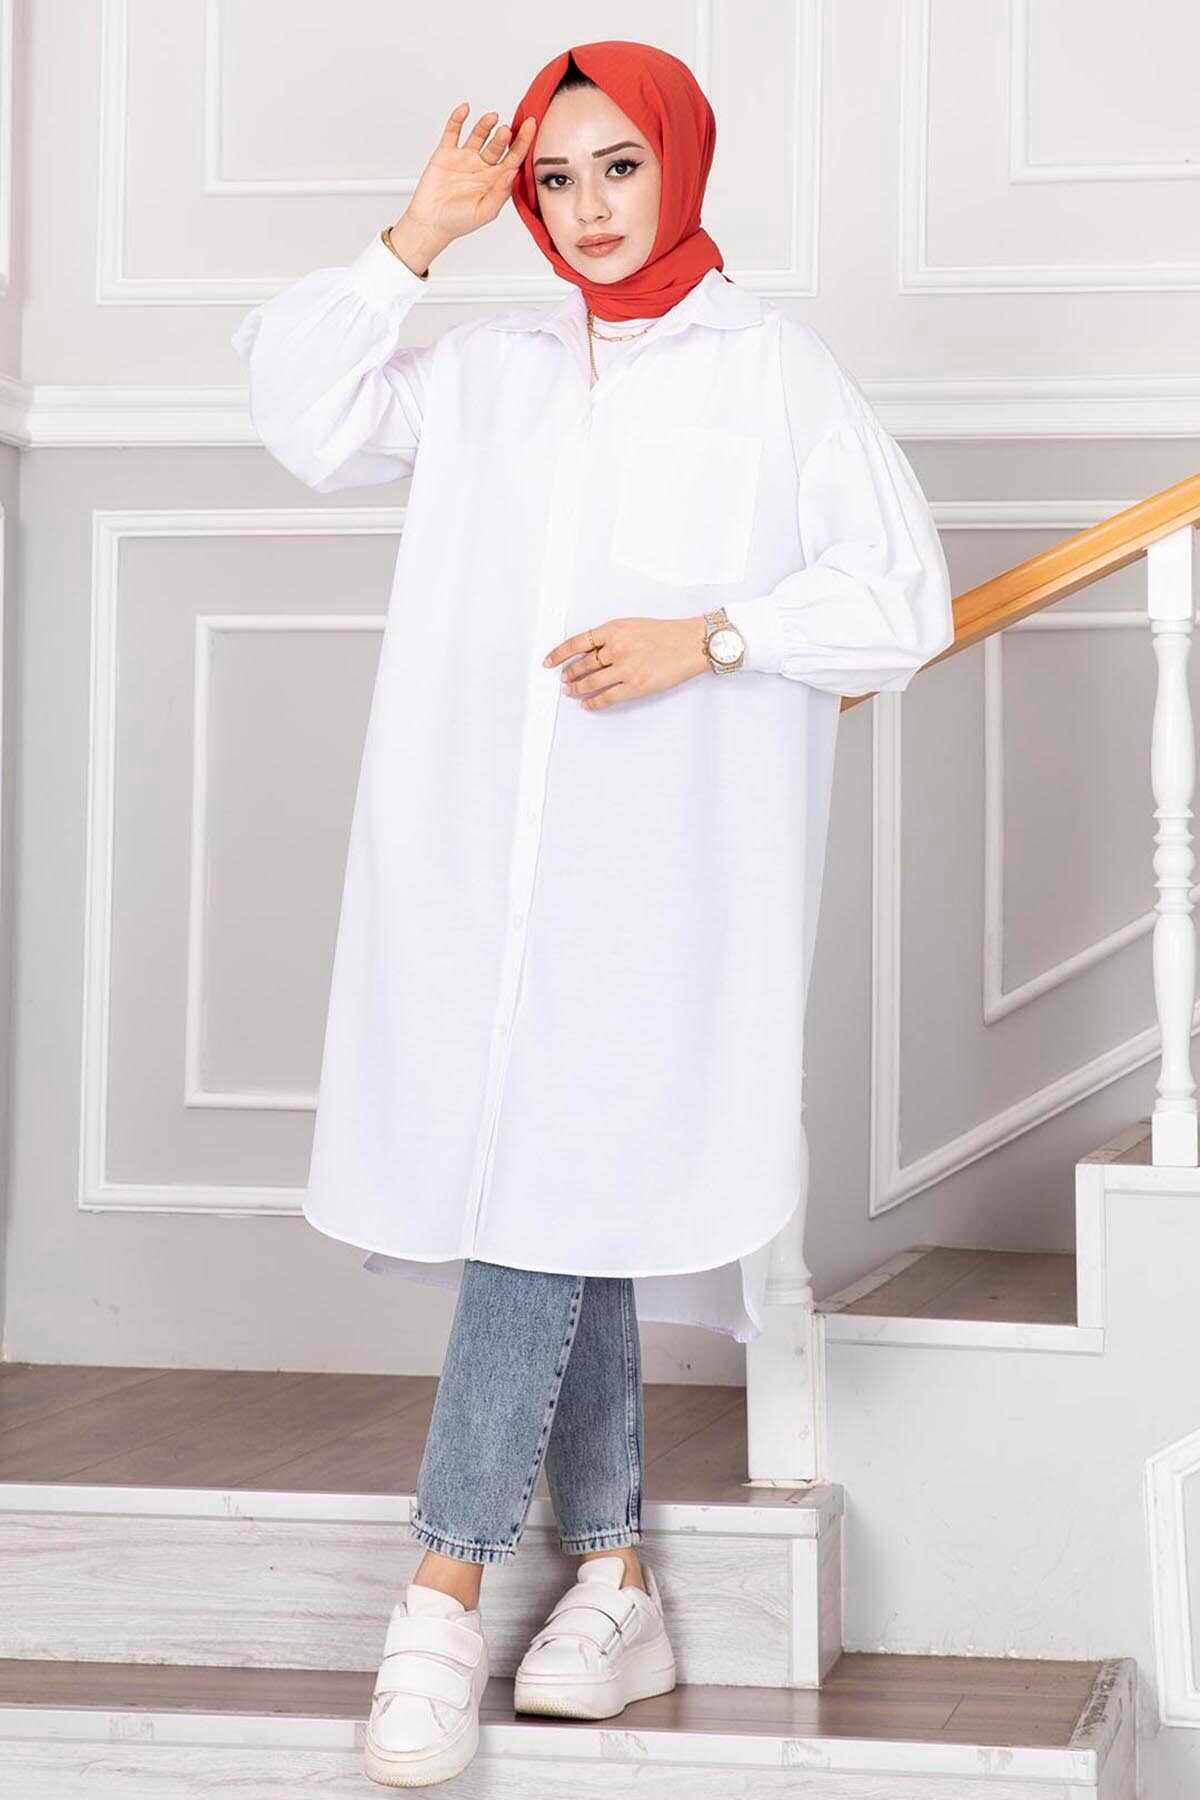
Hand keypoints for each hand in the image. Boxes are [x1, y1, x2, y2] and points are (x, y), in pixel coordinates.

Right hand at [401, 102, 537, 249]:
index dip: (523, 142)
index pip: (514, 157)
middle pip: (498, 145)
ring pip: (478, 135)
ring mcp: (464, 158)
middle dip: (504, 136)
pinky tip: (465, 109)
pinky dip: (458, 119)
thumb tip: (512, 172)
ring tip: (492, 118)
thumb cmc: (458, 222)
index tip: (531, 126)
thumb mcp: (485, 212)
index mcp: (495, 180)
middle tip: (507, 130)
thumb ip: (500, 193)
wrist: (430, 223)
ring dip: (485, 125)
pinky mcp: (446, 153)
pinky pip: (453, 132)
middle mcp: (482, 167)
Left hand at [544, 616, 709, 709]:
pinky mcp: (637, 686)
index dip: (559, 653)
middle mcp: (617, 648)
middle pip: (582, 664)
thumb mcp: (632, 626)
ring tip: (570, 692)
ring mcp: (626, 668)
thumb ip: (610, 637)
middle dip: (569, 674)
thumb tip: (588, 652)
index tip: (548, 662)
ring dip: (577, 688)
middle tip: (562, 679)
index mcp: (613, 629)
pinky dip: (594, 702)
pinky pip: (608, 697)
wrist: (691, 643)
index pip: (576, 642)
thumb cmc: (665, 633)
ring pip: (591, 682)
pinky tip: (587, 704)